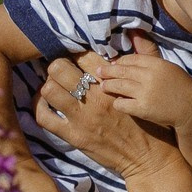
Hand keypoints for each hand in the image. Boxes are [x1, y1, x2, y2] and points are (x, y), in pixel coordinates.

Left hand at [32, 56, 185, 182]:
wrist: (151, 159)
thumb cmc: (152, 123)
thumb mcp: (148, 87)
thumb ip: (142, 59)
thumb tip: (135, 32)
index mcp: (112, 83)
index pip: (84, 55)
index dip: (76, 54)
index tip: (75, 59)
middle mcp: (95, 98)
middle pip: (60, 67)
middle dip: (58, 66)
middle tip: (61, 72)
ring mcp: (82, 117)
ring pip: (49, 88)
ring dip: (49, 85)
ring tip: (55, 87)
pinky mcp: (74, 136)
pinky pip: (44, 117)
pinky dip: (39, 107)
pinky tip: (46, 104)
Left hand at [96, 52, 191, 130]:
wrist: (191, 110)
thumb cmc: (180, 87)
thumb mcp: (168, 66)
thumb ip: (149, 55)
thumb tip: (133, 34)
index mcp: (157, 64)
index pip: (130, 59)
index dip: (119, 61)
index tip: (113, 64)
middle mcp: (149, 76)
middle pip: (121, 71)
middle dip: (107, 71)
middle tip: (99, 72)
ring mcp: (145, 93)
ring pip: (118, 86)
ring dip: (108, 86)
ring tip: (104, 86)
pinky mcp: (142, 109)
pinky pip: (121, 104)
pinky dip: (118, 102)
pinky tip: (118, 102)